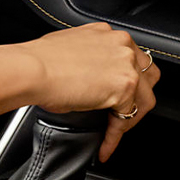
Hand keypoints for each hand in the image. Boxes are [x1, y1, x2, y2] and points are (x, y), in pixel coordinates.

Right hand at [22, 22, 159, 160]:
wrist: (32, 70)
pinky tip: (105, 146)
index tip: (114, 98)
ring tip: (114, 133)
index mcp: (108, 34)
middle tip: (120, 115)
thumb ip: (87, 59)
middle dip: (137, 98)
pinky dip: (115, 136)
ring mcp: (127, 64)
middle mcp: (122, 44)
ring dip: (130, 119)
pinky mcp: (125, 86)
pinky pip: (126, 118)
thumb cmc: (39, 61)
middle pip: (147, 76)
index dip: (125, 82)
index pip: (130, 60)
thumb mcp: (70, 49)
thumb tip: (86, 77)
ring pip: (145, 98)